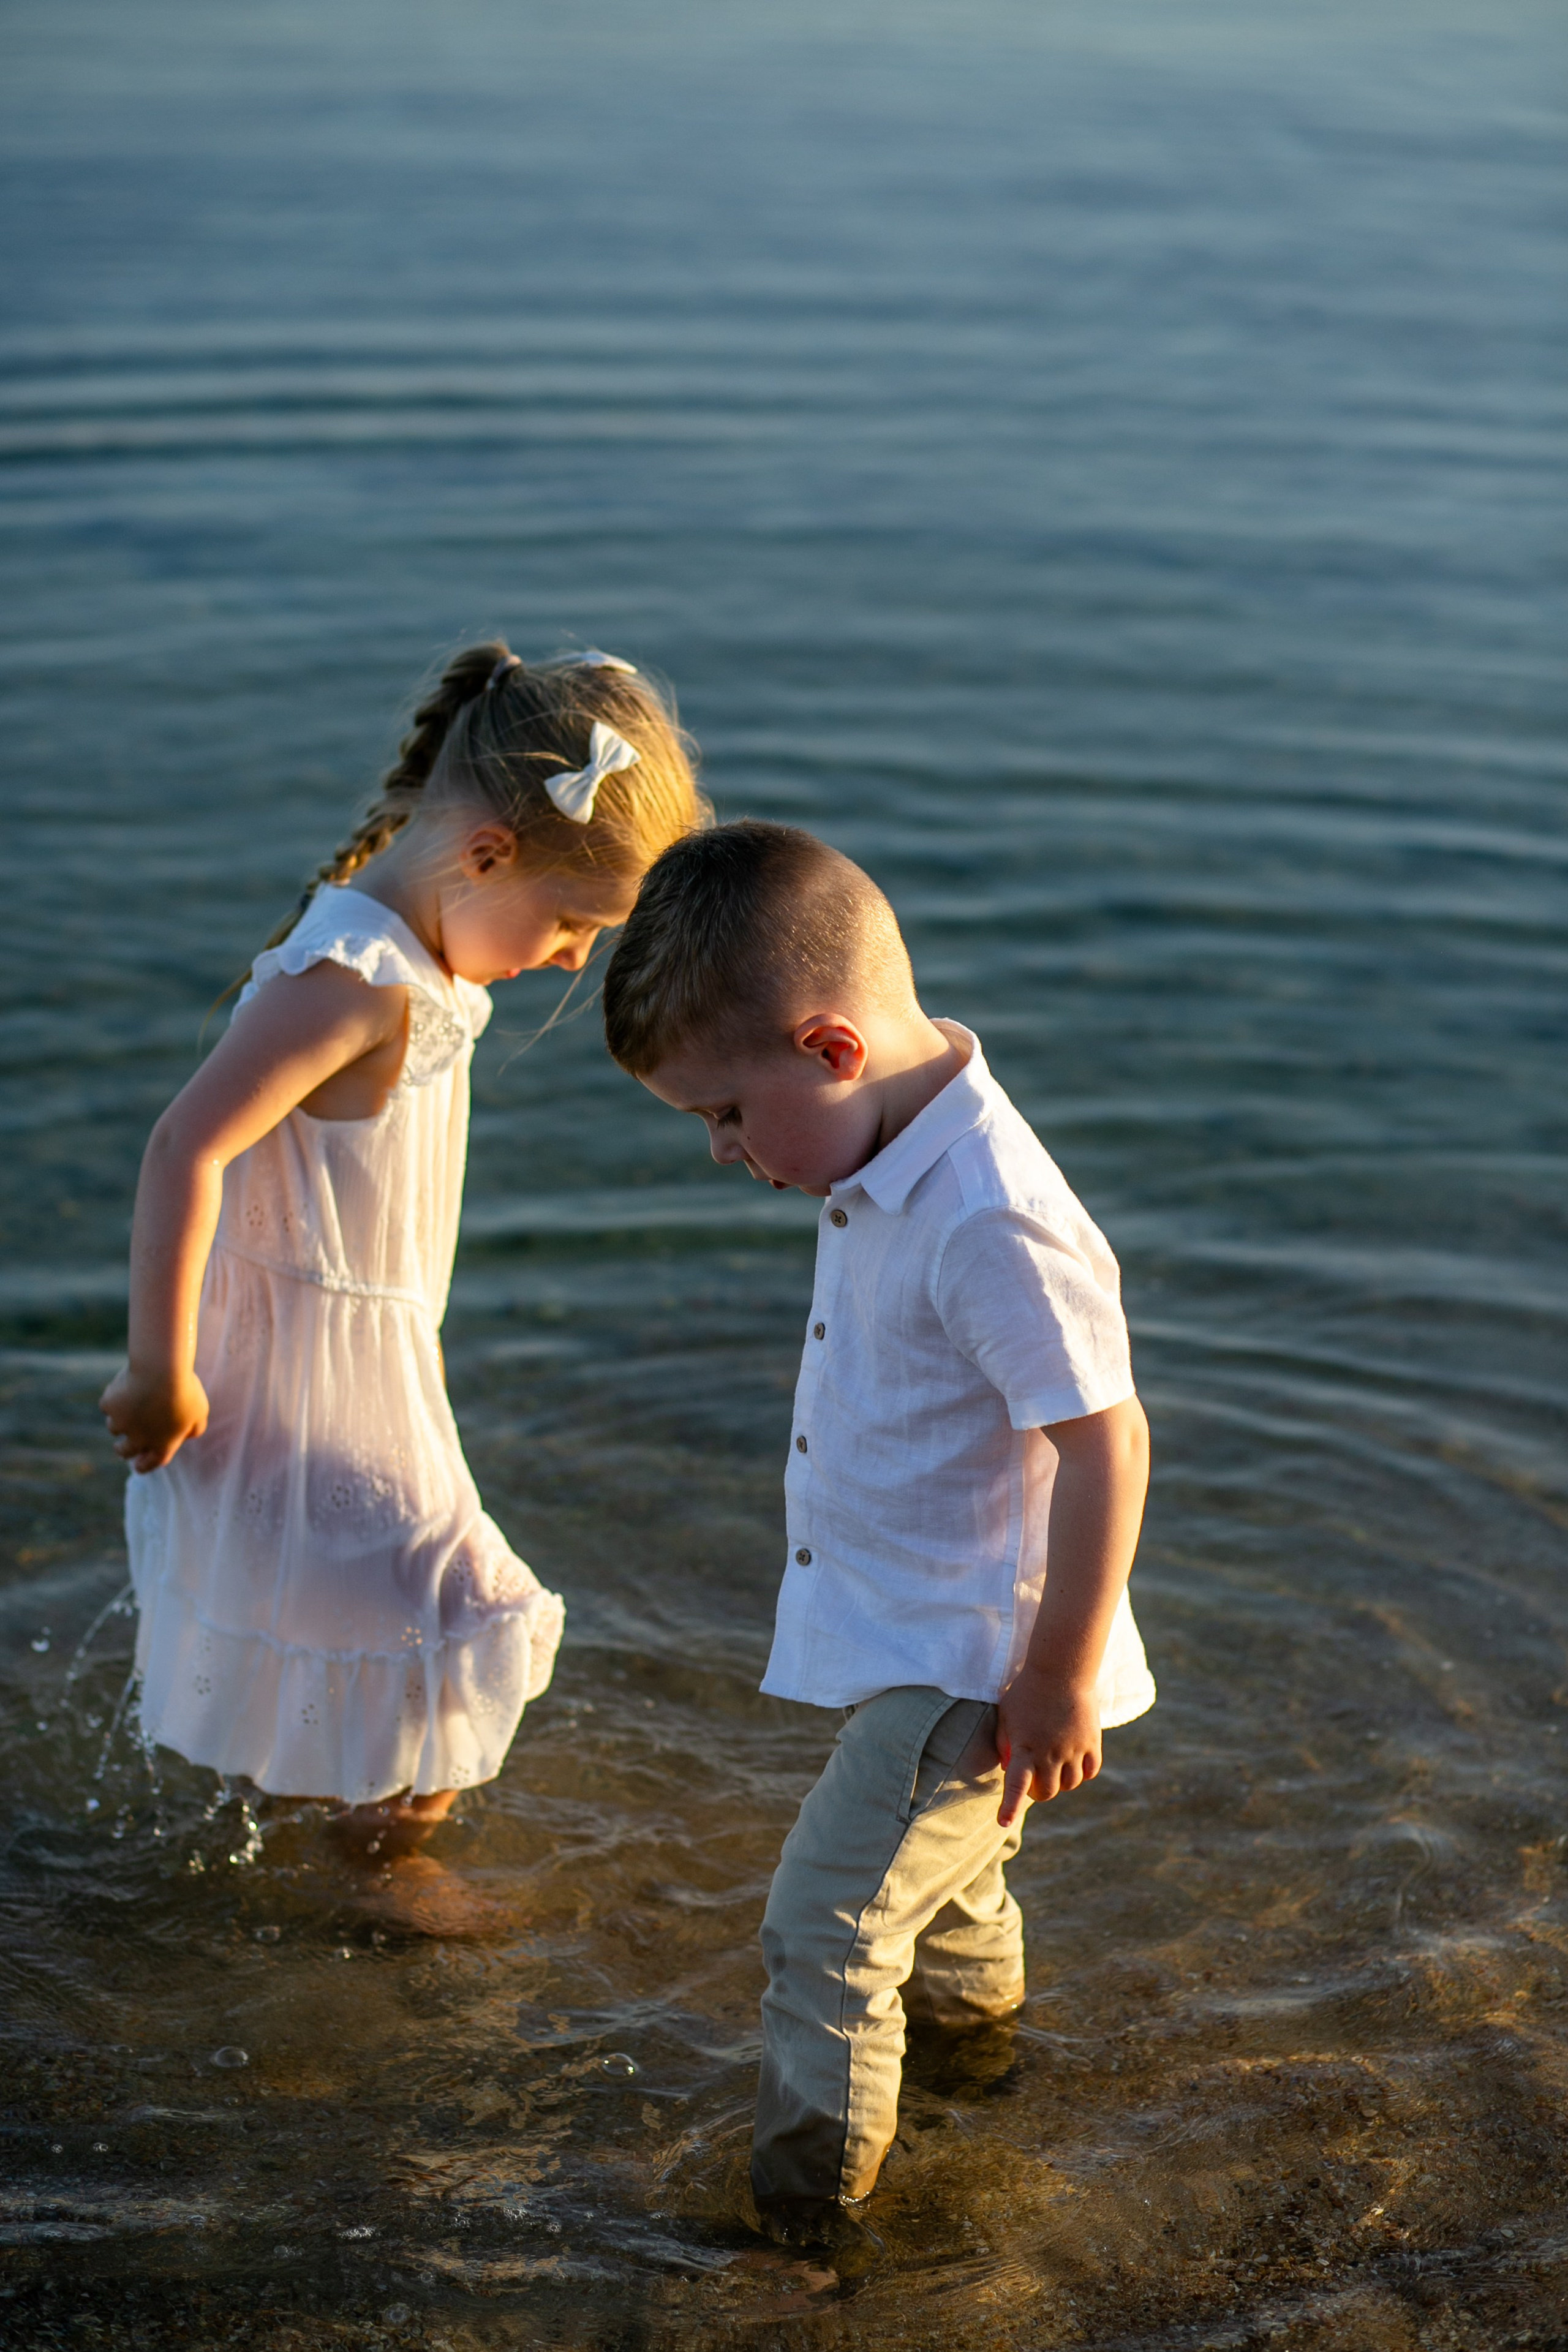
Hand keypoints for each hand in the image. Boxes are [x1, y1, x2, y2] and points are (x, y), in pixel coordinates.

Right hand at [99, 1364, 209, 1473]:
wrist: (161, 1371)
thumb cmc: (185, 1391)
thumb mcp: (200, 1412)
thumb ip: (195, 1428)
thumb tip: (188, 1435)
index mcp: (162, 1444)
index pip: (150, 1463)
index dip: (144, 1465)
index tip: (137, 1465)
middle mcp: (138, 1439)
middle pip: (124, 1451)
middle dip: (121, 1450)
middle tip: (119, 1447)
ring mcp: (121, 1423)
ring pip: (114, 1427)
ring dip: (119, 1419)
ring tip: (129, 1406)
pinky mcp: (109, 1406)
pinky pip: (108, 1404)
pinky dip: (114, 1398)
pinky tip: (124, 1387)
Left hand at [994, 1665, 1101, 1828]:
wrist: (1061, 1668)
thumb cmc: (1027, 1690)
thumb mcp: (1007, 1714)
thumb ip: (1005, 1741)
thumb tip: (1006, 1765)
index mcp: (1025, 1748)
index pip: (1016, 1785)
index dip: (1010, 1806)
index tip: (1003, 1822)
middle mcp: (1050, 1754)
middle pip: (1047, 1792)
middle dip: (1039, 1791)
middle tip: (1035, 1781)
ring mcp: (1073, 1750)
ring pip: (1070, 1784)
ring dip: (1061, 1782)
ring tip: (1055, 1767)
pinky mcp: (1092, 1743)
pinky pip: (1090, 1771)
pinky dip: (1082, 1773)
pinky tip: (1075, 1763)